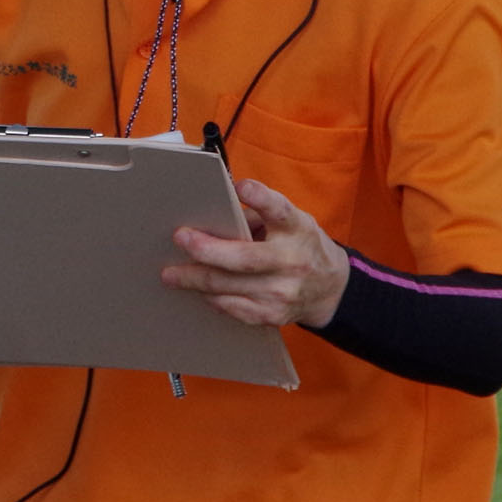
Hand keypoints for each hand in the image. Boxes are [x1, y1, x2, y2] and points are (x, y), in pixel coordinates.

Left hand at [163, 178, 347, 330]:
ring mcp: (283, 292)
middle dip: (206, 249)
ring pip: (229, 286)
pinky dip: (211, 298)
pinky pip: (233, 308)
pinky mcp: (274, 315)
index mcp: (297, 228)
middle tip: (180, 238)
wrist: (330, 288)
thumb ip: (259, 215)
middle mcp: (292, 260)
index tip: (241, 186)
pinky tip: (198, 291)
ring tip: (172, 274)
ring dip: (195, 279)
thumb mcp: (291, 222)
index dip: (261, 198)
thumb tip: (212, 216)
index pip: (280, 211)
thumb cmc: (299, 245)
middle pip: (243, 258)